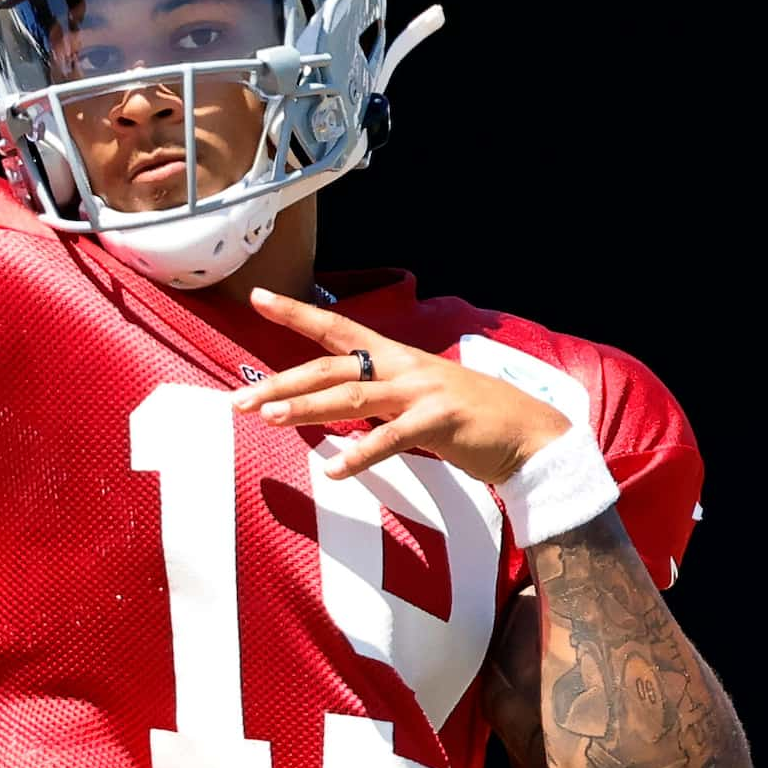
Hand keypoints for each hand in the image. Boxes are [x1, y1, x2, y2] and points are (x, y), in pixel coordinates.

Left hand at [230, 286, 569, 483]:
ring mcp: (422, 392)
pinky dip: (360, 454)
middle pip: (330, 367)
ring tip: (268, 419)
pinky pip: (392, 438)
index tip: (257, 297)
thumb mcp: (418, 398)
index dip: (296, 312)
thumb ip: (377, 398)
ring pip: (352, 396)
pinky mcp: (440, 422)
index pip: (336, 327)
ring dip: (307, 408)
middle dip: (281, 382)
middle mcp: (404, 367)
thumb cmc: (469, 419)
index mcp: (396, 357)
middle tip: (238, 400)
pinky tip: (334, 470)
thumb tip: (330, 409)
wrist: (529, 435)